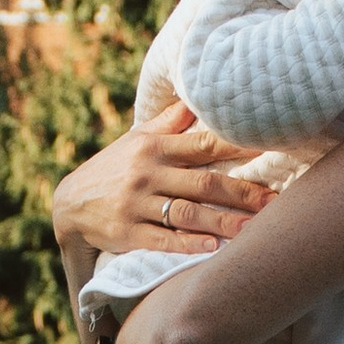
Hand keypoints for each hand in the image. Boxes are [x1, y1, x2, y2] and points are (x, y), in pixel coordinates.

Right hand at [53, 104, 274, 270]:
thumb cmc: (114, 168)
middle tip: (273, 202)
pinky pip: (161, 239)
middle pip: (203, 183)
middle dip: (241, 192)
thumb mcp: (136, 139)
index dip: (237, 144)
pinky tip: (212, 248)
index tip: (269, 146)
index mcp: (154, 147)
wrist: (69, 204)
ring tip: (252, 230)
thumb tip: (198, 95)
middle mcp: (146, 173)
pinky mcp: (126, 233)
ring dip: (222, 221)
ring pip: (186, 213)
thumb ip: (170, 122)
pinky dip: (187, 244)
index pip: (203, 143)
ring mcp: (136, 204)